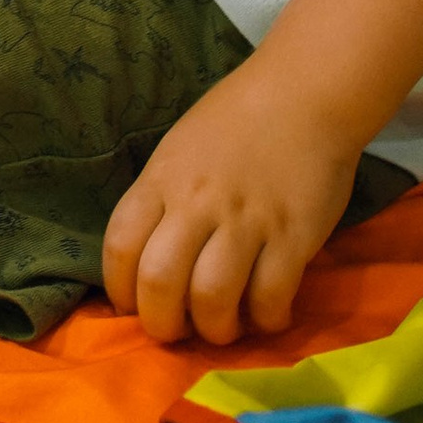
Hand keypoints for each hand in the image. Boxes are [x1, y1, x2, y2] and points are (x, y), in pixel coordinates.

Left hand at [102, 61, 361, 345]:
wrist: (303, 92)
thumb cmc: (236, 121)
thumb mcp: (179, 151)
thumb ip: (162, 201)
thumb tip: (146, 263)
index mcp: (162, 179)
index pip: (119, 245)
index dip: (119, 290)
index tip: (134, 306)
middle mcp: (197, 202)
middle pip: (159, 283)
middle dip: (162, 325)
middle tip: (179, 330)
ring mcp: (246, 220)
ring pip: (212, 298)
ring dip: (215, 330)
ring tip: (225, 326)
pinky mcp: (293, 236)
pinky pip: (270, 298)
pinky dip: (266, 321)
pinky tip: (269, 314)